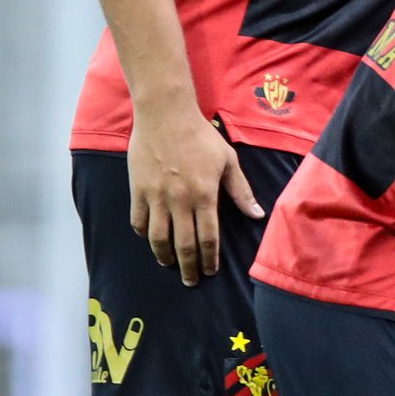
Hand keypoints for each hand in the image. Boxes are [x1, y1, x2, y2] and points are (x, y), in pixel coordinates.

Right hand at [129, 98, 261, 282]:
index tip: (210, 271)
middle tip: (191, 281)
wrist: (165, 114)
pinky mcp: (137, 190)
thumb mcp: (228, 160)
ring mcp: (156, 196)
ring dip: (164, 256)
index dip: (210, 259)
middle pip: (183, 244)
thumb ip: (240, 191)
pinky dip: (144, 234)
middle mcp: (180, 200)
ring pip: (158, 238)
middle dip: (188, 267)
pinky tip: (150, 239)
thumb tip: (257, 215)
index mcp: (205, 195)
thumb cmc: (201, 136)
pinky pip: (138, 220)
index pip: (208, 238)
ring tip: (170, 264)